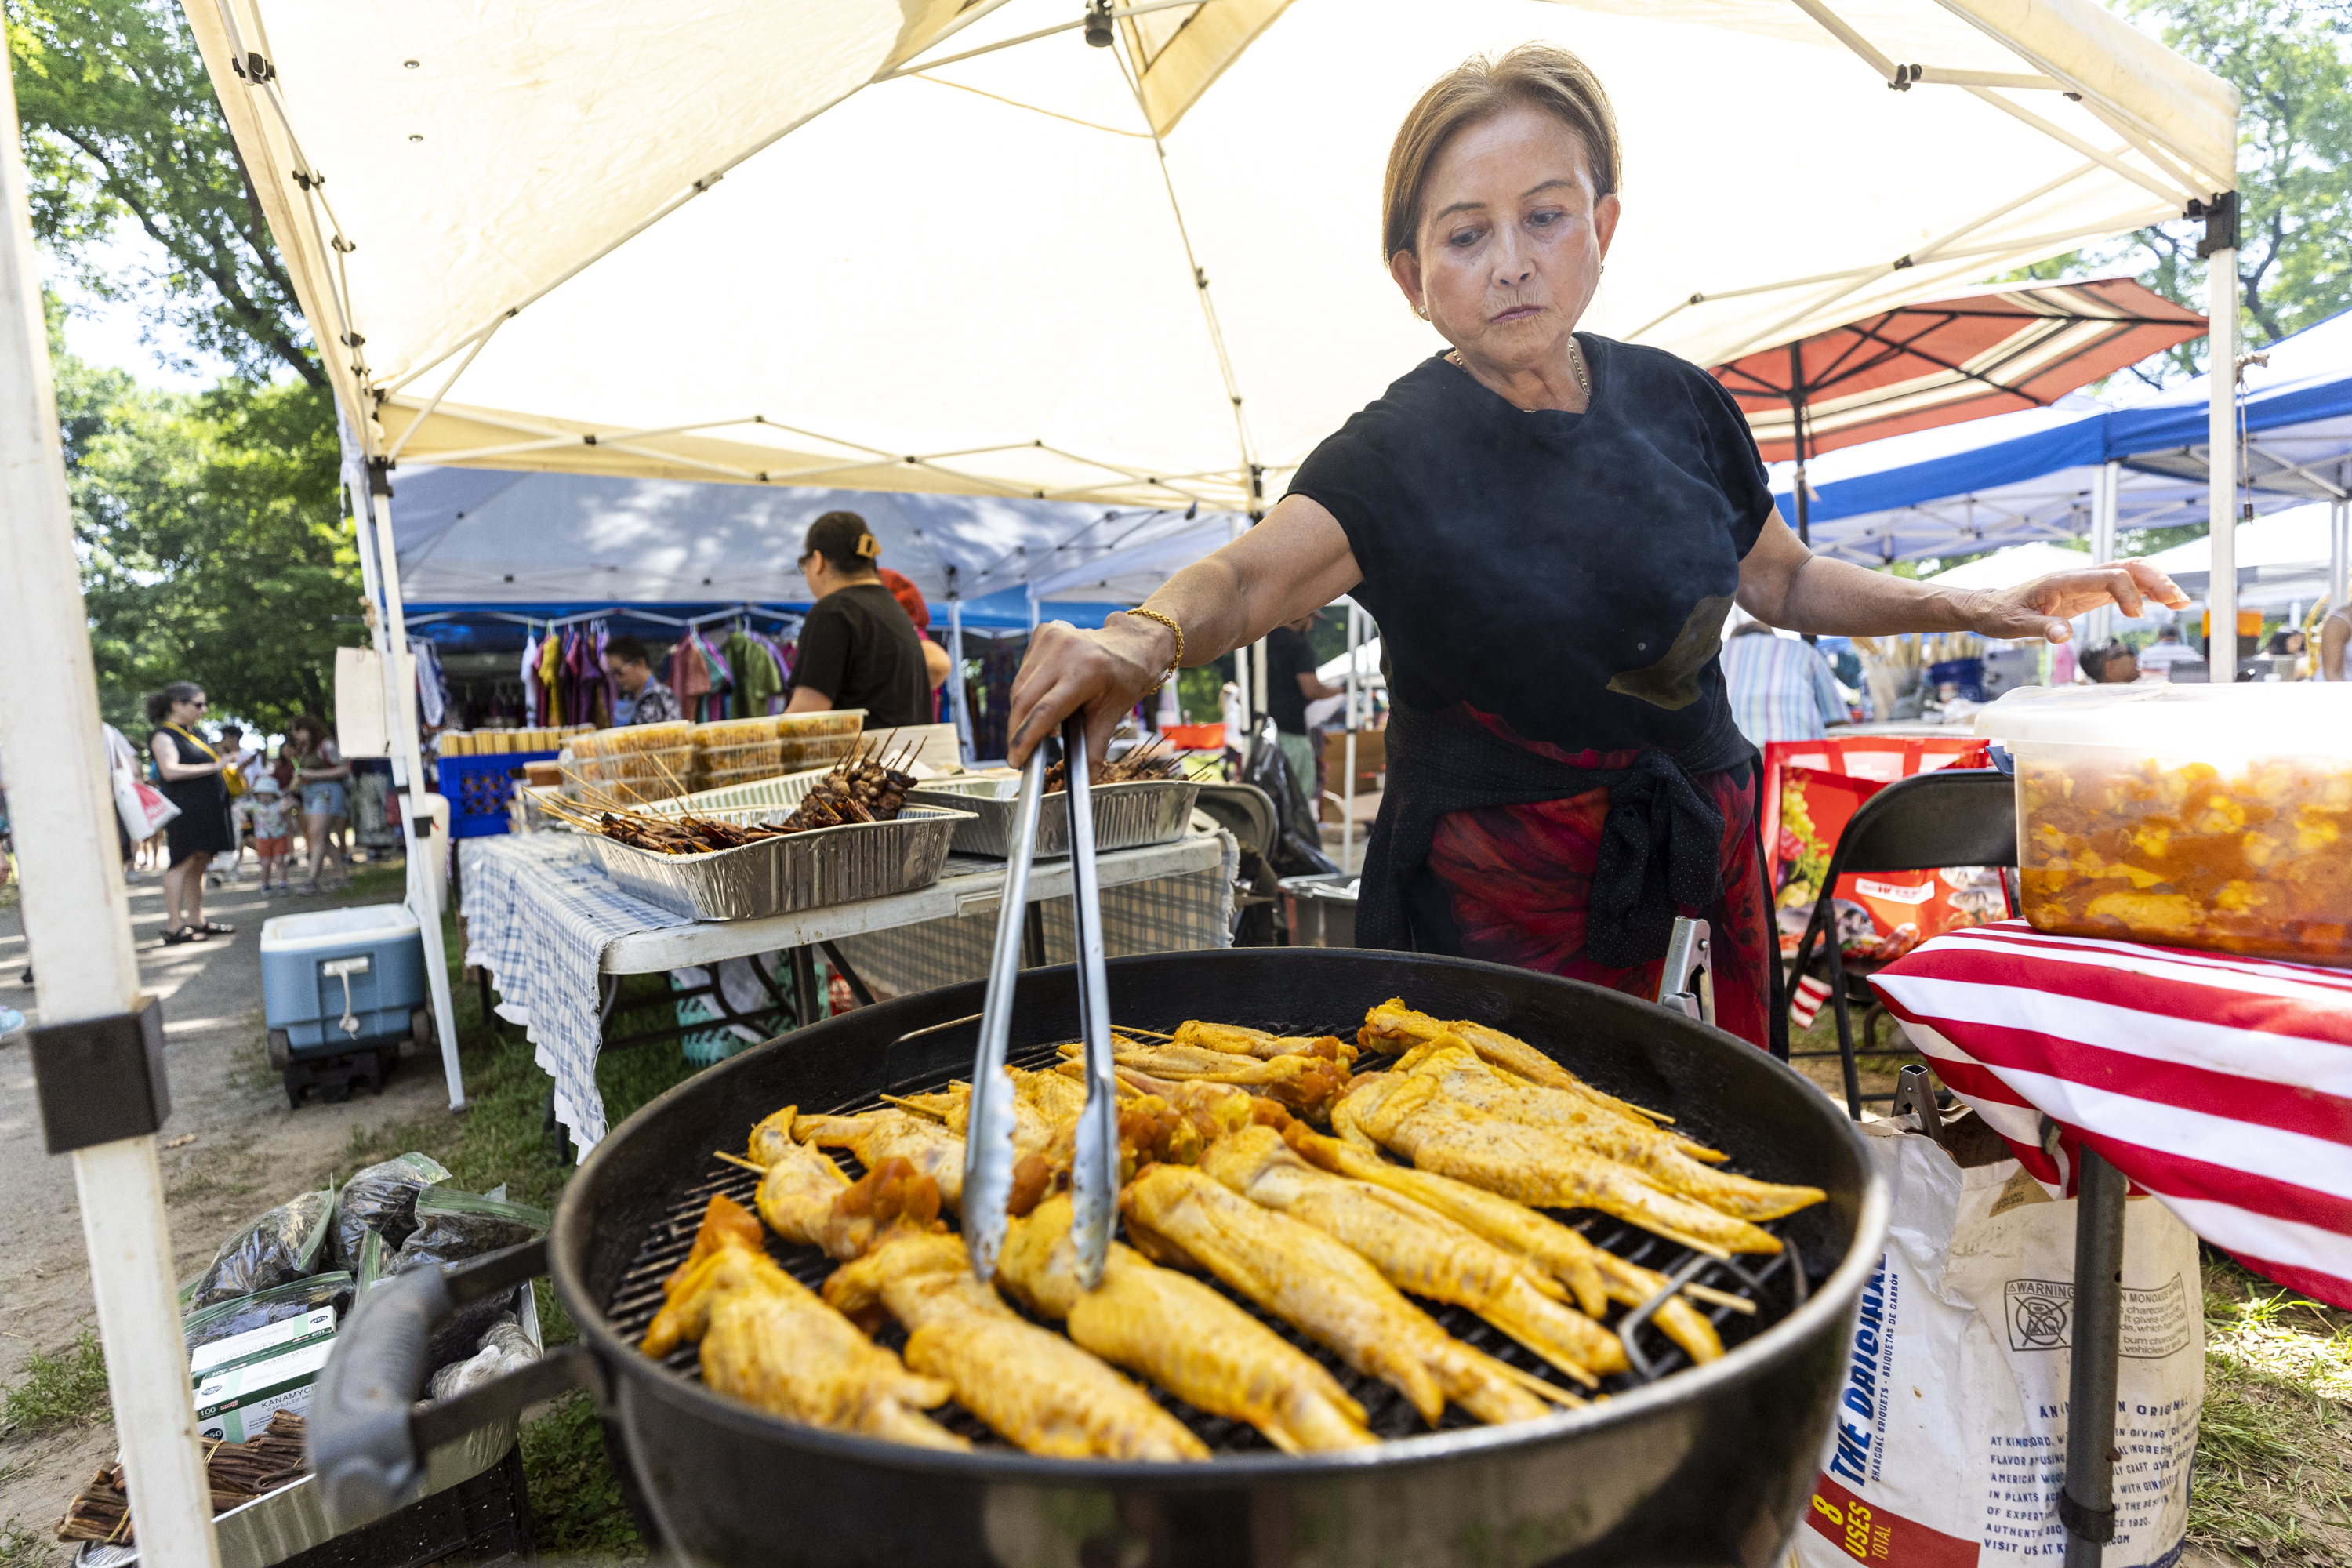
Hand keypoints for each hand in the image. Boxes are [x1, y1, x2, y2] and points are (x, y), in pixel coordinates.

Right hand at [1004, 616, 1174, 765]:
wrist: (1132, 641)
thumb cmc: (1127, 676)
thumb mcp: (1114, 711)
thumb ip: (1096, 746)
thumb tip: (1086, 779)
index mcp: (1086, 670)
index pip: (1045, 711)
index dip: (1026, 739)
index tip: (1017, 760)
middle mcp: (1064, 650)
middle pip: (1024, 700)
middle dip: (1017, 732)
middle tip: (1018, 754)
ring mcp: (1051, 638)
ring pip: (1019, 687)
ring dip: (1020, 713)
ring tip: (1034, 729)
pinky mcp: (1043, 633)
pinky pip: (1024, 673)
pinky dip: (1027, 693)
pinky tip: (1041, 700)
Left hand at [1961, 559, 2188, 642]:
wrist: (1991, 607)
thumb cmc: (2001, 615)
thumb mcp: (2015, 626)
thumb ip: (2041, 628)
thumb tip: (2065, 637)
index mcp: (2064, 580)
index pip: (2109, 576)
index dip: (2128, 593)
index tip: (2136, 616)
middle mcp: (2080, 576)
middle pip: (2128, 568)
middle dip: (2156, 581)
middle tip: (2178, 601)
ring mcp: (2087, 583)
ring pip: (2130, 574)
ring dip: (2156, 584)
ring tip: (2181, 602)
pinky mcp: (2089, 593)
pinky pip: (2122, 586)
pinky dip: (2145, 592)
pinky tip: (2163, 603)